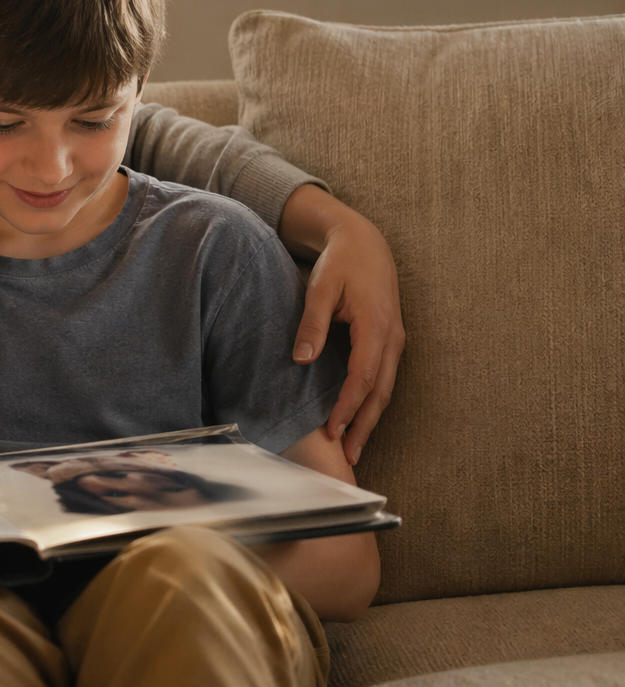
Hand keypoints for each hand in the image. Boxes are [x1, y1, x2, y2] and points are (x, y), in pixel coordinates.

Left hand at [278, 185, 405, 466]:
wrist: (365, 242)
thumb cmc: (340, 264)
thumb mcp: (320, 289)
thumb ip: (311, 324)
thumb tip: (301, 360)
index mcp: (375, 327)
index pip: (363, 378)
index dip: (347, 407)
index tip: (331, 430)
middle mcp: (392, 338)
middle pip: (380, 392)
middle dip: (364, 425)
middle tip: (348, 455)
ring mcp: (396, 339)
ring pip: (386, 388)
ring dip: (371, 418)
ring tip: (355, 445)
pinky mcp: (392, 339)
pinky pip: (385, 377)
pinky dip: (374, 400)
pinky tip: (361, 416)